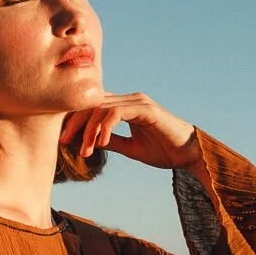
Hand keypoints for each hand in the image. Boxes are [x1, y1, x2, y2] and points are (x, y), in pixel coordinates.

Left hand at [59, 92, 203, 171]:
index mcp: (127, 106)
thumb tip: (88, 141)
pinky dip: (104, 127)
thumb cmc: (166, 151)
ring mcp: (138, 102)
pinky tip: (100, 144)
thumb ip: (112, 141)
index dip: (75, 120)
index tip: (64, 140)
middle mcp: (131, 100)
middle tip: (64, 143)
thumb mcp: (132, 148)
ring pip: (101, 108)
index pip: (92, 106)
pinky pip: (116, 113)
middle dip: (74, 123)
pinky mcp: (146, 109)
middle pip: (91, 103)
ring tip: (85, 151)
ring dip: (88, 130)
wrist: (191, 154)